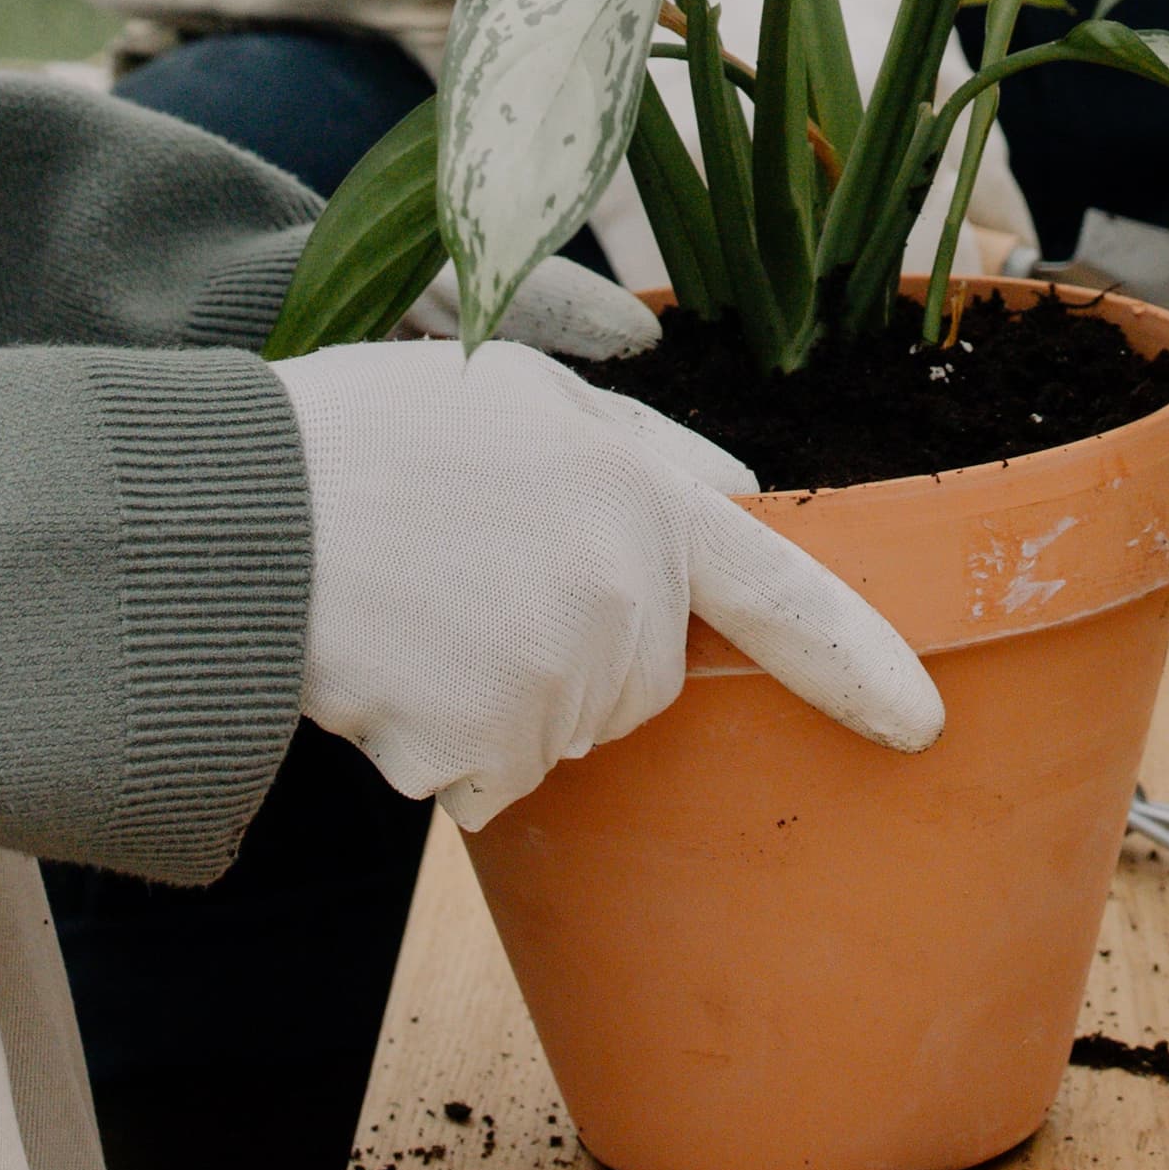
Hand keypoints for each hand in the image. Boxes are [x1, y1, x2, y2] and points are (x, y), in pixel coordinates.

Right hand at [273, 338, 943, 829]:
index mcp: (644, 501)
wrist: (247, 511)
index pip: (780, 593)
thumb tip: (739, 492)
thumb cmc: (375, 436)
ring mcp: (559, 683)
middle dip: (576, 640)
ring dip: (498, 693)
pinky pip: (486, 778)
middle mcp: (623, 599)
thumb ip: (645, 448)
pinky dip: (438, 746)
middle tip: (469, 569)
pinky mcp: (487, 755)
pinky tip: (389, 671)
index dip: (855, 663)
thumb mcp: (526, 390)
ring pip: (561, 730)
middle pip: (642, 673)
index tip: (920, 722)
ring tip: (417, 609)